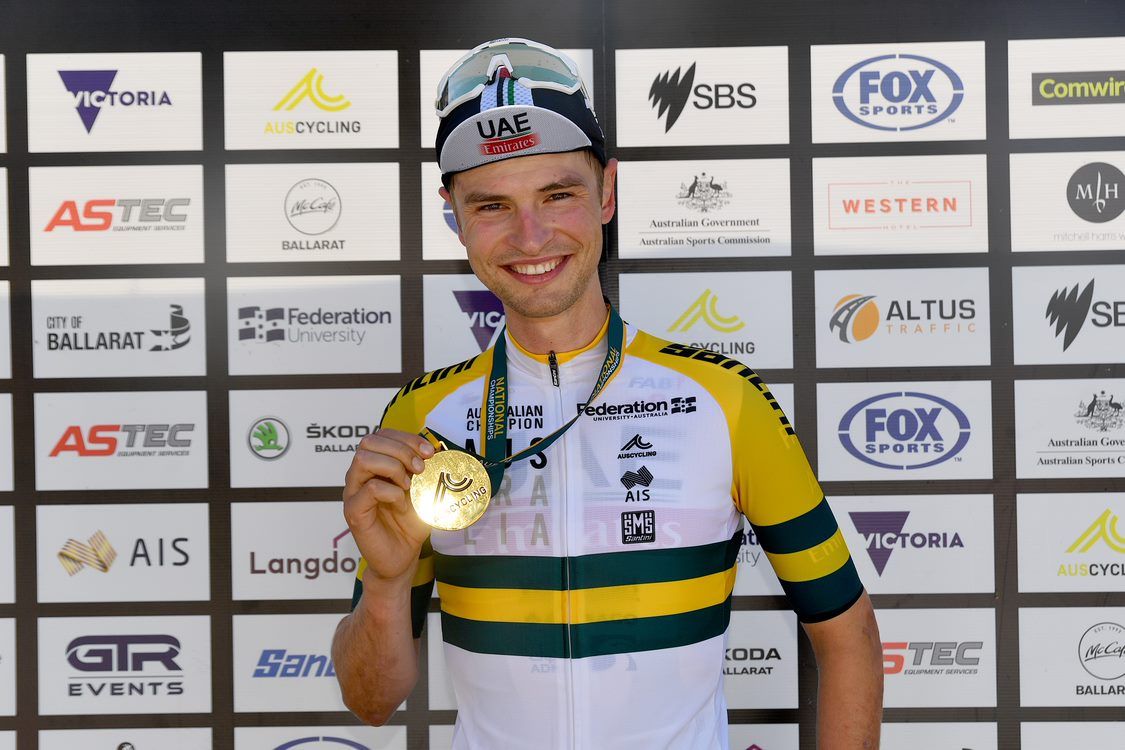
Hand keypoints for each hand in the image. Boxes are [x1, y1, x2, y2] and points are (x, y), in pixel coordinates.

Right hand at [343, 428, 434, 583]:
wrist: (403, 557)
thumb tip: (436, 449)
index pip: (382, 434)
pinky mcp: (354, 512)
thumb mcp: (422, 490)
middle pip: (369, 441)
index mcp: (374, 466)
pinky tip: (401, 503)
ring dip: (392, 466)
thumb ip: (424, 470)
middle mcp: (359, 475)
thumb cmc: (410, 523)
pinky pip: (369, 489)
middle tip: (420, 468)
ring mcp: (354, 492)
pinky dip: (391, 492)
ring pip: (363, 459)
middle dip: (401, 449)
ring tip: (408, 484)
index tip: (429, 451)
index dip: (406, 438)